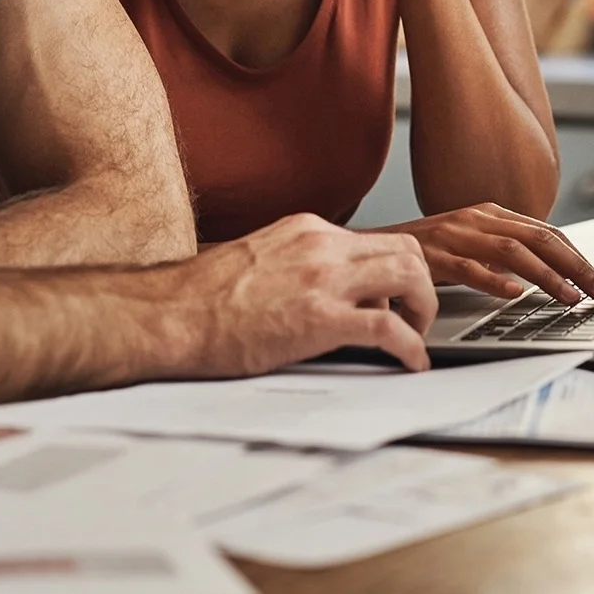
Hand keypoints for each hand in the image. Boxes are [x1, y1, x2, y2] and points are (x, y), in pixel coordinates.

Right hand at [172, 213, 438, 373]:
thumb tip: (321, 292)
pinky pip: (389, 328)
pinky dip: (411, 347)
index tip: (396, 297)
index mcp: (307, 230)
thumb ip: (299, 266)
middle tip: (416, 317)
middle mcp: (321, 245)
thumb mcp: (260, 261)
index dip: (396, 272)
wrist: (169, 315)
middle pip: (407, 249)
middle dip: (422, 285)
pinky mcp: (320, 319)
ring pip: (410, 275)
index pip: (376, 239)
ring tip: (416, 337)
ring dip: (424, 310)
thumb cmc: (200, 299)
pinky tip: (411, 363)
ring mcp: (323, 280)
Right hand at [374, 204, 593, 303]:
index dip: (576, 256)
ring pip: (513, 253)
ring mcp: (455, 235)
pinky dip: (495, 281)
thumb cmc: (425, 250)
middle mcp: (477, 219)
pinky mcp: (433, 256)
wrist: (373, 247)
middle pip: (538, 239)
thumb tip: (544, 270)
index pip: (546, 232)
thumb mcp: (470, 243)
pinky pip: (469, 268)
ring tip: (568, 298)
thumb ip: (502, 250)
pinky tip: (515, 295)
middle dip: (575, 266)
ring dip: (547, 277)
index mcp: (490, 214)